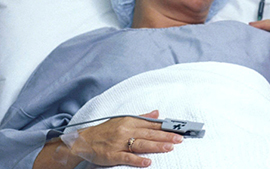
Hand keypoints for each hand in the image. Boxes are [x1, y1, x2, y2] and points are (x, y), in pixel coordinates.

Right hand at [64, 110, 183, 166]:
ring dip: (156, 146)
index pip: (152, 124)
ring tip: (169, 148)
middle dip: (166, 136)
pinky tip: (148, 162)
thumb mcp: (123, 120)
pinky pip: (127, 158)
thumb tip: (158, 113)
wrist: (83, 141)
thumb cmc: (105, 131)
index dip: (166, 127)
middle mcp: (126, 131)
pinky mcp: (113, 155)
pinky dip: (138, 160)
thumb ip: (142, 117)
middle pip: (149, 133)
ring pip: (141, 144)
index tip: (179, 129)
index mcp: (130, 122)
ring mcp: (119, 143)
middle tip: (179, 139)